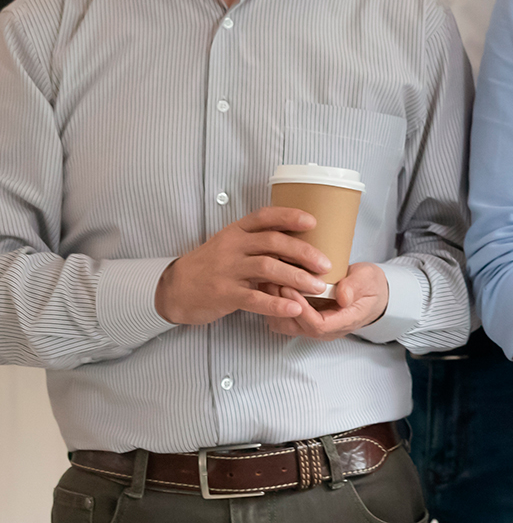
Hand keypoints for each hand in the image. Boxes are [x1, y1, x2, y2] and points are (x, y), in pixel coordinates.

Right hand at [154, 207, 331, 324]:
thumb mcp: (230, 245)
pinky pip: (254, 298)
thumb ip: (258, 243)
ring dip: (297, 278)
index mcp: (236, 232)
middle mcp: (232, 247)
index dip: (289, 216)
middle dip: (304, 252)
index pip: (265, 216)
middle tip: (325, 264)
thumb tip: (299, 244)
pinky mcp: (224, 294)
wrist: (174, 289)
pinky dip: (277, 304)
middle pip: (273, 242)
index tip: (313, 221)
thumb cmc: (211, 266)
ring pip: (268, 268)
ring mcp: (227, 270)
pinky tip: (294, 308)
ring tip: (318, 287)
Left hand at [263, 262, 389, 340]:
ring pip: (285, 325)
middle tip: (273, 281)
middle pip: (296, 327)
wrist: (372, 293)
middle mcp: (325, 330)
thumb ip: (355, 286)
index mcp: (343, 322)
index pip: (316, 325)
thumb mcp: (368, 280)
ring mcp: (313, 326)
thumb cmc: (370, 286)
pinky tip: (273, 286)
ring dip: (275, 305)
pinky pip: (284, 318)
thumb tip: (342, 297)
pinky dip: (275, 304)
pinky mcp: (305, 319)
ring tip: (270, 282)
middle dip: (282, 305)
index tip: (291, 287)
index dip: (301, 308)